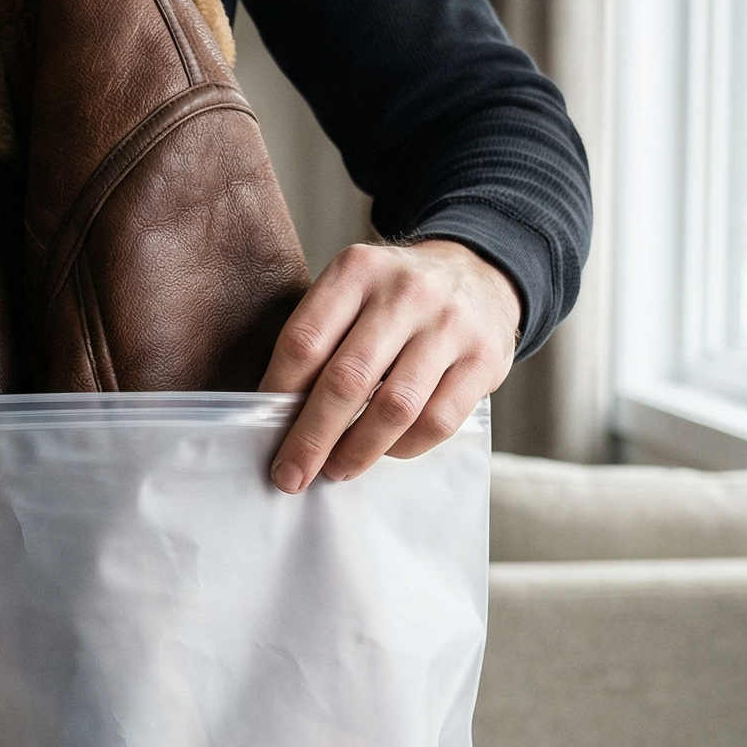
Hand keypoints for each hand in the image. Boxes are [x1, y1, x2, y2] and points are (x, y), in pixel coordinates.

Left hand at [261, 239, 521, 490]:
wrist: (480, 271)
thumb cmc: (396, 297)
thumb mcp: (354, 290)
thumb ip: (322, 337)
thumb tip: (278, 414)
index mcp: (357, 270)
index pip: (305, 341)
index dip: (278, 393)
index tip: (261, 430)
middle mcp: (405, 293)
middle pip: (346, 379)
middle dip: (311, 438)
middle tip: (290, 475)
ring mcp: (450, 325)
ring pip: (395, 406)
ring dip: (357, 450)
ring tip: (336, 470)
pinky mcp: (484, 359)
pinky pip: (438, 421)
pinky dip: (405, 447)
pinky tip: (386, 451)